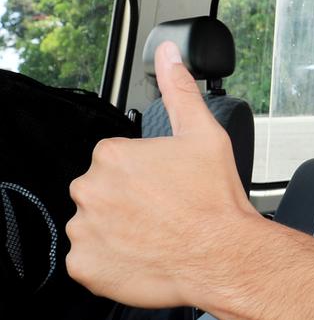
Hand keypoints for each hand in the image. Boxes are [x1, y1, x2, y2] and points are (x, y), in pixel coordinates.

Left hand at [66, 41, 258, 306]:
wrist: (223, 255)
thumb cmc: (215, 199)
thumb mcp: (204, 134)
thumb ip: (179, 90)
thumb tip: (168, 54)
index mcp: (112, 156)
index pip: (117, 161)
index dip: (146, 175)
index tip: (167, 187)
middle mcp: (90, 189)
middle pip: (103, 191)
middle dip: (129, 200)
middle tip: (165, 212)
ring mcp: (85, 230)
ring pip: (96, 224)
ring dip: (119, 230)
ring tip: (157, 235)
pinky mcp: (85, 266)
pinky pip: (90, 259)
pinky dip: (111, 260)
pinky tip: (143, 254)